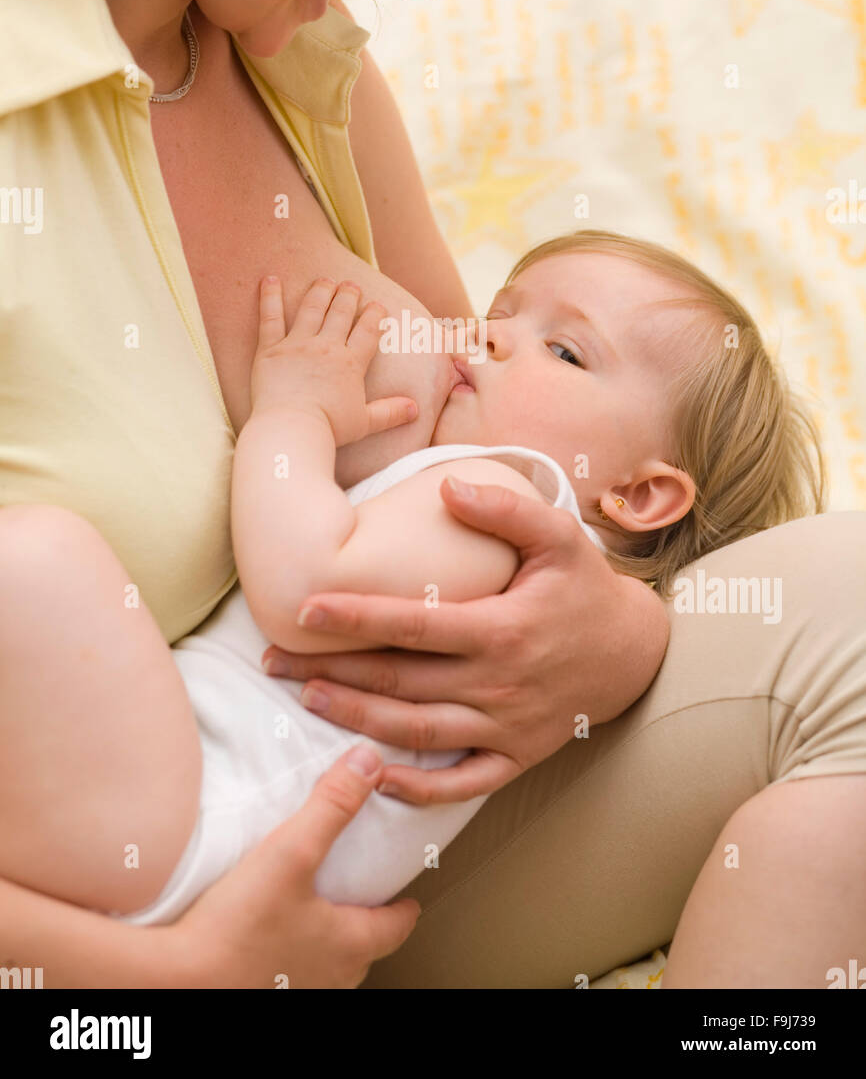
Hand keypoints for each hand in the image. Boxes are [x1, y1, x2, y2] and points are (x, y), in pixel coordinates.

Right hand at [170, 743, 420, 987]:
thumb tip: (370, 761)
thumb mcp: (290, 852)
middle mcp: (331, 979)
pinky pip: (292, 979)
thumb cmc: (238, 925)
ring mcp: (298, 995)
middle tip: (360, 898)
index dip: (403, 909)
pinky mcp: (264, 997)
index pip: (395, 928)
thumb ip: (332, 805)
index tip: (408, 899)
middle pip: (363, 951)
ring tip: (313, 916)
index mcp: (349, 945)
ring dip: (326, 944)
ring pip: (328, 970)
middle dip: (365, 925)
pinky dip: (292, 959)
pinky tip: (270, 940)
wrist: (177, 982)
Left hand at [250, 276, 417, 446]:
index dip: (374, 316)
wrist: (292, 428)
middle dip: (348, 296)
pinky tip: (271, 279)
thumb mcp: (365, 422)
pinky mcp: (271, 349)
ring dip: (320, 291)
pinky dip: (270, 296)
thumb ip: (390, 412)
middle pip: (340, 313)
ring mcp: (298, 345)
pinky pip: (270, 317)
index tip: (378, 305)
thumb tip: (415, 409)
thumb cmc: (329, 429)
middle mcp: (326, 347)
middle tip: (351, 285)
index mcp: (351, 363)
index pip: (367, 331)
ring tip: (325, 280)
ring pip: (311, 308)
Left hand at [261, 478, 670, 804]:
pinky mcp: (516, 758)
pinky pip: (460, 784)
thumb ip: (505, 509)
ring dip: (356, 719)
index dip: (357, 618)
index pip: (415, 624)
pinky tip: (371, 775)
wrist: (636, 651)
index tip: (305, 609)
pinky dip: (415, 788)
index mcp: (503, 628)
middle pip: (401, 682)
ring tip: (306, 698)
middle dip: (332, 670)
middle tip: (274, 660)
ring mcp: (506, 728)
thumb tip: (446, 486)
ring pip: (417, 732)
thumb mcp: (558, 535)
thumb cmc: (586, 586)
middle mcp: (499, 684)